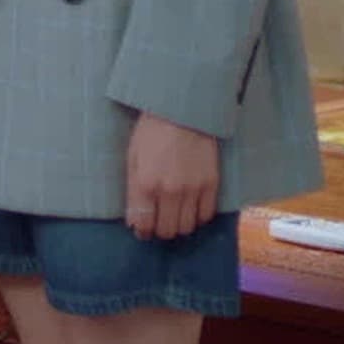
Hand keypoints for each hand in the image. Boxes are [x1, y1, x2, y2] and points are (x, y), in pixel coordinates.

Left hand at [126, 113, 220, 239]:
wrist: (183, 112)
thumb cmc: (152, 132)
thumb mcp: (132, 158)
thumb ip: (132, 191)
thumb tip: (134, 219)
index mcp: (145, 183)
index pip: (143, 224)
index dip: (141, 231)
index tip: (142, 229)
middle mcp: (169, 190)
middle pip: (167, 230)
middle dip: (159, 231)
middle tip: (158, 222)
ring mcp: (193, 189)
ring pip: (187, 227)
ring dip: (179, 225)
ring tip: (174, 215)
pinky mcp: (212, 184)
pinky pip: (206, 215)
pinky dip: (197, 217)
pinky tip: (190, 207)